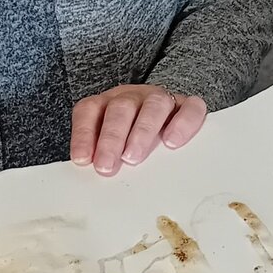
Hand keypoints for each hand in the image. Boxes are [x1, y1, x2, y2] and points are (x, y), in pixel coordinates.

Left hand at [70, 85, 206, 176]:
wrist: (166, 121)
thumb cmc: (131, 140)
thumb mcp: (112, 147)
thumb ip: (102, 157)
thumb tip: (96, 175)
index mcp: (107, 104)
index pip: (89, 110)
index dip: (83, 134)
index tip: (82, 160)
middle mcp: (132, 97)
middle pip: (121, 109)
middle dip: (111, 138)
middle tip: (107, 166)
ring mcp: (160, 99)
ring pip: (154, 105)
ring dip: (141, 132)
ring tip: (133, 157)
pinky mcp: (185, 105)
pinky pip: (190, 107)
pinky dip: (182, 123)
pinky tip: (172, 142)